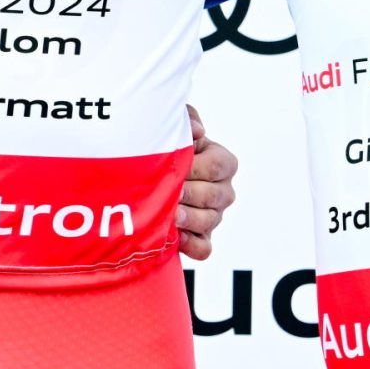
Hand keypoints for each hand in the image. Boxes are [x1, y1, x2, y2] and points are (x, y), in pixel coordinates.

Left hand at [176, 104, 237, 261]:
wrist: (146, 174)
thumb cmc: (166, 146)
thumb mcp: (175, 125)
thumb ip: (188, 119)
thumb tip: (199, 132)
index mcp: (221, 161)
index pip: (220, 165)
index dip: (198, 168)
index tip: (177, 168)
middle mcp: (222, 190)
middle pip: (216, 195)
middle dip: (192, 194)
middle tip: (172, 193)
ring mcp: (214, 216)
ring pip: (210, 221)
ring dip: (190, 219)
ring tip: (171, 215)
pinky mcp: (201, 238)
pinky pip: (204, 249)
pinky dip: (191, 245)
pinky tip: (175, 237)